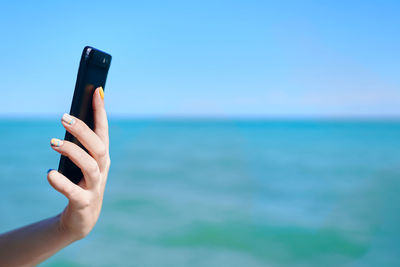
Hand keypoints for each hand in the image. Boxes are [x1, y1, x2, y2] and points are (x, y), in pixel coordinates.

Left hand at [47, 87, 109, 240]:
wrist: (83, 217)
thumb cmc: (81, 182)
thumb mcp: (84, 161)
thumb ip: (81, 142)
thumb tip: (71, 118)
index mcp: (102, 156)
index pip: (103, 131)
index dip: (101, 112)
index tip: (96, 91)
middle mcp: (102, 169)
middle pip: (98, 147)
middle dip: (83, 131)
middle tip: (63, 118)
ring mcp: (95, 186)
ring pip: (90, 166)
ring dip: (72, 152)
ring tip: (52, 142)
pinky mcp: (83, 201)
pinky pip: (73, 192)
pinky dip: (61, 182)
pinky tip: (50, 174)